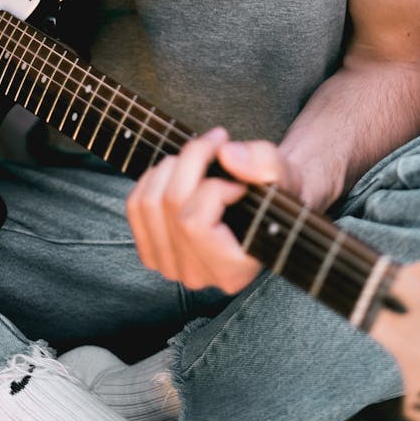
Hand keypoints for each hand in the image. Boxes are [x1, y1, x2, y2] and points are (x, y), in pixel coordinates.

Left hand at [126, 127, 303, 294]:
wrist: (265, 207)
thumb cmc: (276, 195)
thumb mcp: (284, 174)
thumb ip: (265, 164)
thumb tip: (227, 155)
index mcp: (233, 271)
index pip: (195, 224)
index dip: (214, 187)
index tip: (239, 182)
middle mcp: (199, 277)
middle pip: (170, 205)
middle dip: (193, 160)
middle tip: (217, 143)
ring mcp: (171, 267)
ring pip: (149, 202)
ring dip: (173, 164)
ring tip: (200, 155)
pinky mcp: (153, 252)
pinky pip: (135, 207)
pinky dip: (152, 177)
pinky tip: (178, 169)